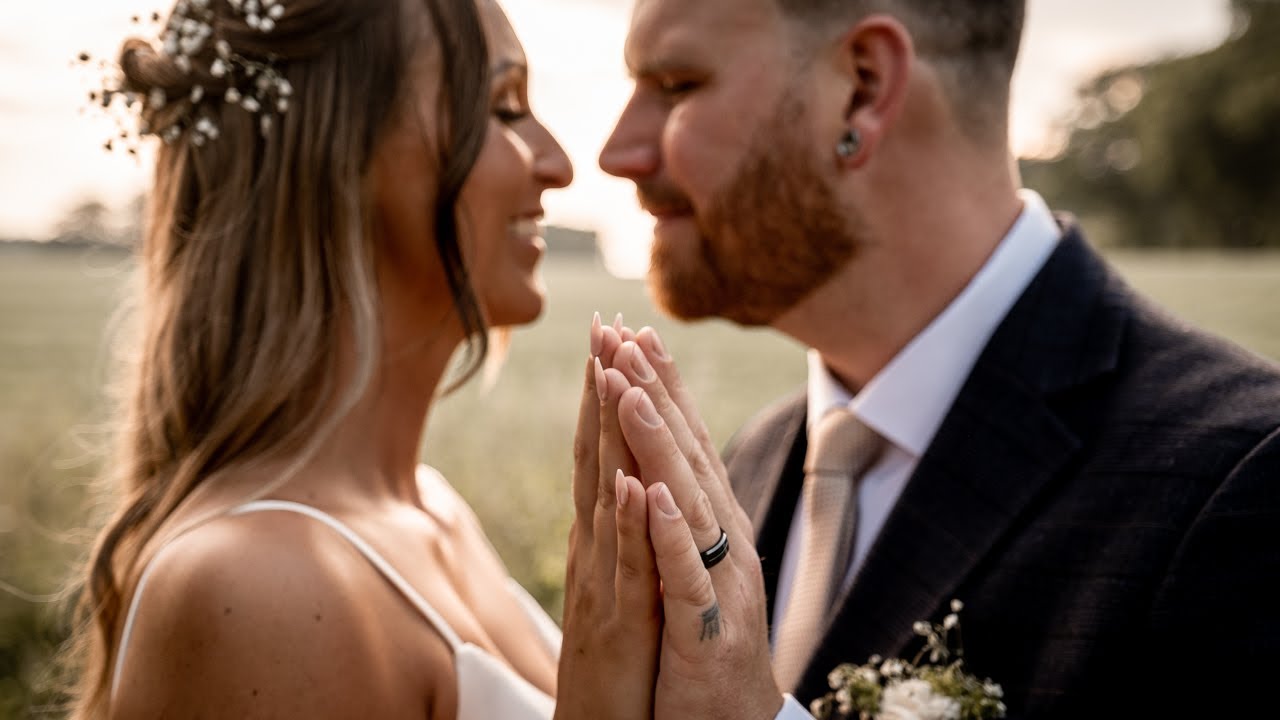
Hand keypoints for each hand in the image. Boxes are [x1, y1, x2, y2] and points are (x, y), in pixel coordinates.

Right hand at [555, 315, 661, 719]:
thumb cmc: (614, 664)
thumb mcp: (617, 587)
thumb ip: (616, 536)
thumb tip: (620, 484)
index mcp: (602, 538)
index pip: (606, 452)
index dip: (609, 395)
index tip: (615, 338)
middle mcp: (595, 550)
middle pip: (598, 457)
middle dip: (603, 391)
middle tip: (605, 326)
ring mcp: (603, 583)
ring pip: (606, 498)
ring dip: (608, 437)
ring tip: (612, 374)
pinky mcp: (619, 625)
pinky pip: (627, 569)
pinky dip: (629, 526)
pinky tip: (634, 485)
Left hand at [608, 328, 783, 719]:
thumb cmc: (698, 651)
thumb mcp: (682, 573)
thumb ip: (675, 521)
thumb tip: (653, 467)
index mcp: (710, 530)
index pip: (682, 447)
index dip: (659, 391)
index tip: (633, 336)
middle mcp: (722, 545)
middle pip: (687, 457)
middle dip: (655, 393)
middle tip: (626, 333)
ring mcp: (717, 584)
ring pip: (686, 501)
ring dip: (657, 442)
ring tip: (629, 386)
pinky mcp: (705, 631)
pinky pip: (686, 575)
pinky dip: (672, 531)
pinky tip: (654, 492)